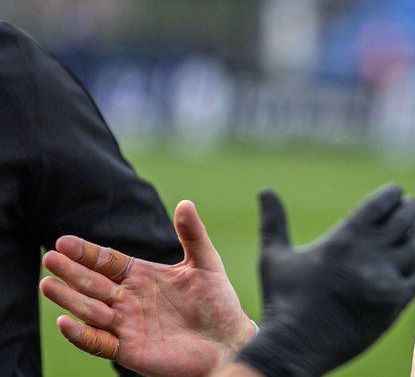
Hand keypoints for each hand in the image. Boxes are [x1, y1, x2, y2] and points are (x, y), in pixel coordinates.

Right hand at [40, 200, 255, 376]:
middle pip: (92, 283)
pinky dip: (81, 334)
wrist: (227, 340)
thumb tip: (185, 203)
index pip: (107, 261)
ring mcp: (125, 325)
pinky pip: (98, 342)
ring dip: (70, 299)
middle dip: (71, 272)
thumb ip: (193, 235)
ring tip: (48, 284)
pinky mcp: (128, 350)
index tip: (64, 242)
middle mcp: (127, 299)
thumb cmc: (217, 301)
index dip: (86, 252)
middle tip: (49, 259)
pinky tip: (65, 322)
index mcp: (141, 277)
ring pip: (90, 311)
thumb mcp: (205, 263)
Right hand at [235, 185, 414, 376]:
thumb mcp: (275, 257)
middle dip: (409, 209)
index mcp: (344, 238)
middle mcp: (369, 253)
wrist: (295, 348)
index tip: (395, 194)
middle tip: (409, 208)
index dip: (393, 194)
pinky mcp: (395, 301)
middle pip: (405, 218)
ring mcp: (385, 277)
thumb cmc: (283, 301)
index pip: (383, 202)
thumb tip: (264, 190)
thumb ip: (274, 221)